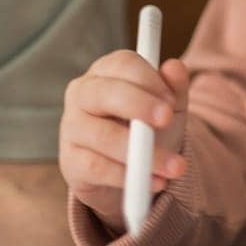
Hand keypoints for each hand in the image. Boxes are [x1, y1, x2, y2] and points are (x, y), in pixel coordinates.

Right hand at [59, 53, 189, 231]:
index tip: (172, 100)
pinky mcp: (70, 160)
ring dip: (142, 153)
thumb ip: (175, 88)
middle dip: (139, 105)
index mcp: (107, 72)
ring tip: (175, 167)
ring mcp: (72, 127)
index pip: (122, 64)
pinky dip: (128, 176)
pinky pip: (97, 167)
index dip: (148, 80)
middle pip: (104, 92)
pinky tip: (155, 181)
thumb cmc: (148, 127)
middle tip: (167, 119)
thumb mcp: (168, 107)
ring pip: (102, 135)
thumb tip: (176, 66)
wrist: (131, 170)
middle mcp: (83, 94)